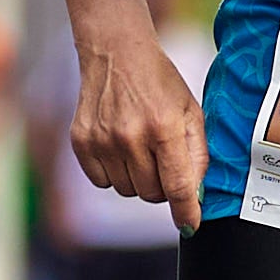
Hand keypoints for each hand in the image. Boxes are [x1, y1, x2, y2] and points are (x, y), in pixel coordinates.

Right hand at [70, 28, 207, 233]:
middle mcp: (130, 136)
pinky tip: (118, 147)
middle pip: (152, 194)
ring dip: (137, 179)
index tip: (190, 225)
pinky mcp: (81, 142)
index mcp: (164, 127)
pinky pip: (102, 182)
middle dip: (162, 186)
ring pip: (127, 190)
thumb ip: (197, 155)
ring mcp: (103, 141)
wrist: (116, 54)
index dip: (186, 211)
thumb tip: (194, 197)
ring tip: (139, 148)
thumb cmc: (160, 84)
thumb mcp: (191, 111)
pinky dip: (113, 173)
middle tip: (162, 160)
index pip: (177, 186)